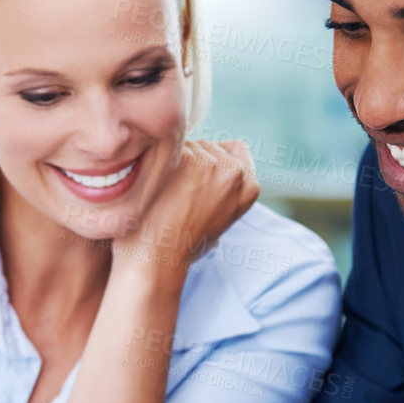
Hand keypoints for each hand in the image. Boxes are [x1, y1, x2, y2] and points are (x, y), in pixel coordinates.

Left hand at [112, 139, 257, 275]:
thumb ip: (226, 191)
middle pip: (209, 145)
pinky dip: (158, 164)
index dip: (216, 159)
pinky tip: (153, 188)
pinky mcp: (187, 159)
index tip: (199, 179)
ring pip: (188, 145)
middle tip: (177, 193)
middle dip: (192, 161)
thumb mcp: (221, 218)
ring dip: (174, 162)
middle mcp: (236, 173)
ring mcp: (212, 163)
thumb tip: (218, 165)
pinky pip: (168, 148)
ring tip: (164, 194)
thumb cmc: (183, 245)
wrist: (159, 258)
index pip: (238, 149)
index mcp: (249, 187)